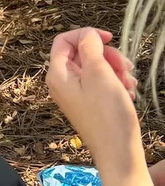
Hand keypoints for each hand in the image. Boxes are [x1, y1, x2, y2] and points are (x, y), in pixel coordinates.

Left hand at [47, 26, 142, 182]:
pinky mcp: (90, 103)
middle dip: (107, 56)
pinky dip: (116, 83)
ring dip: (116, 70)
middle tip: (125, 67)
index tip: (109, 38)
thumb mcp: (99, 73)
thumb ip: (90, 48)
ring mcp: (76, 94)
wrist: (118, 151)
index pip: (64, 40)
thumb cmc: (107, 114)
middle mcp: (62, 83)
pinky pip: (102, 83)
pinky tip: (128, 92)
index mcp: (57, 74)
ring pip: (96, 68)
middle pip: (83, 53)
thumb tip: (87, 34)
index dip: (86, 34)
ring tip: (129, 83)